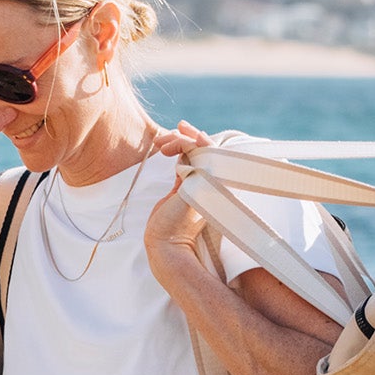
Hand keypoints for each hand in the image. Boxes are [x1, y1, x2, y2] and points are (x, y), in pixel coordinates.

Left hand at [144, 121, 214, 283]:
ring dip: (179, 139)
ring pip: (201, 146)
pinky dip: (182, 144)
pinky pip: (196, 151)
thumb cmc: (167, 227)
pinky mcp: (202, 180)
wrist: (165, 245)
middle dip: (189, 134)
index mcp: (207, 186)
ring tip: (161, 145)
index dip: (193, 141)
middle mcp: (213, 182)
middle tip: (172, 129)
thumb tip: (181, 162)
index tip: (175, 134)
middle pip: (208, 147)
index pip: (206, 156)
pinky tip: (165, 150)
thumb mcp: (177, 196)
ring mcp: (210, 181)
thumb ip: (183, 179)